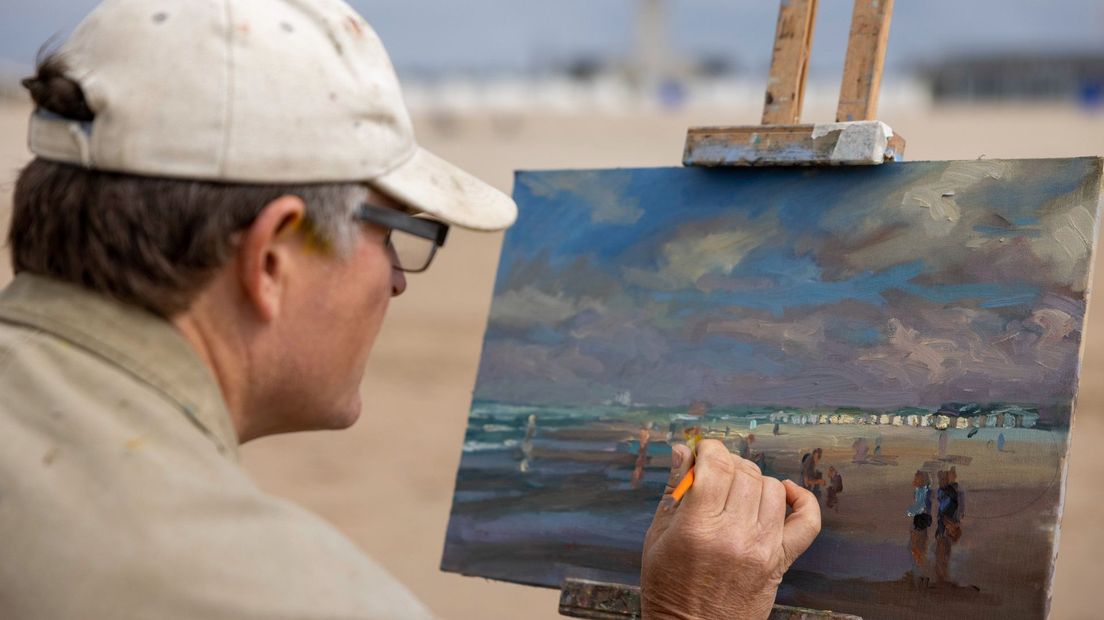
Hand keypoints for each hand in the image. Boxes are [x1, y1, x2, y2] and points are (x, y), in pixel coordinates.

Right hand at [641, 440, 820, 619]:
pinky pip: (807, 522)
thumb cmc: (668, 588)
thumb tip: (683, 451)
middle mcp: (734, 536)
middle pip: (743, 474)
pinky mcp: (780, 562)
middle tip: (715, 471)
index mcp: (698, 528)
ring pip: (771, 488)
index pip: (715, 466)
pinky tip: (784, 492)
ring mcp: (762, 549)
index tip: (702, 451)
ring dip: (754, 481)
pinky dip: (801, 500)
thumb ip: (674, 491)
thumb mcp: (657, 537)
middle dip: (728, 463)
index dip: (709, 450)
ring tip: (737, 491)